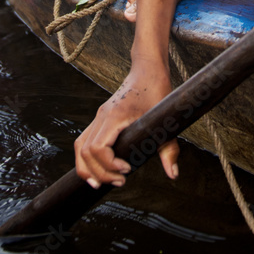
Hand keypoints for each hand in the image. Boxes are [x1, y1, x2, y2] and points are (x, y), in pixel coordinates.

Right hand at [74, 60, 178, 187]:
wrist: (147, 70)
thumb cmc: (157, 90)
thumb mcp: (166, 120)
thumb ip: (169, 148)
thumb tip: (173, 174)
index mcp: (115, 115)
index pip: (98, 147)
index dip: (109, 164)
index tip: (127, 170)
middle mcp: (102, 116)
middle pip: (85, 151)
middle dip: (100, 172)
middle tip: (121, 181)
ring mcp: (99, 117)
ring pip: (80, 147)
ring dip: (88, 168)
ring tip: (102, 183)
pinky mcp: (101, 119)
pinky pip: (84, 141)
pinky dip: (87, 158)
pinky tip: (98, 171)